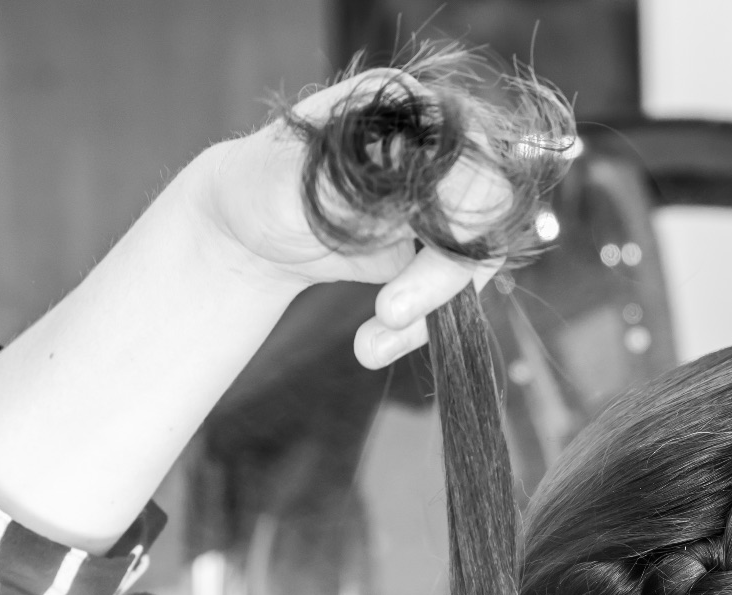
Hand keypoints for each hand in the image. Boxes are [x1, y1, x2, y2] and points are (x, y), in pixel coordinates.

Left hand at [194, 68, 510, 368]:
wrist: (247, 229)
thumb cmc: (261, 187)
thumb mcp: (301, 182)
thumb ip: (366, 184)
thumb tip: (422, 194)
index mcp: (411, 110)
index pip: (473, 158)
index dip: (462, 210)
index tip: (423, 252)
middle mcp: (440, 150)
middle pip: (484, 215)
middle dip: (440, 276)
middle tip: (389, 314)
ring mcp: (445, 202)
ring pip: (474, 260)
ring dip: (429, 311)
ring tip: (369, 347)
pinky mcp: (438, 249)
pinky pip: (453, 293)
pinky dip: (421, 325)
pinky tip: (374, 346)